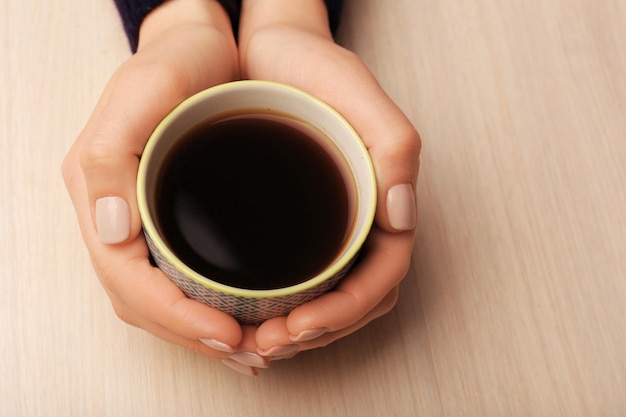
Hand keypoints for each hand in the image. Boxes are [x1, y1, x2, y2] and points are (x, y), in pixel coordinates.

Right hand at [62, 0, 266, 375]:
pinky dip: (211, 307)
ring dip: (203, 333)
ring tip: (251, 350)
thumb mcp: (142, 92)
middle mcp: (119, 215)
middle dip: (193, 335)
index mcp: (101, 193)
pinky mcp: (176, 219)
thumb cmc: (174, 63)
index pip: (126, 278)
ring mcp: (146, 220)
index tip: (225, 333)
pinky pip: (184, 277)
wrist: (201, 46)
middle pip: (144, 301)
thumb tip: (110, 234)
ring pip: (163, 298)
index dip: (174, 316)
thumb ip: (110, 159)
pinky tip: (243, 318)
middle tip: (248, 352)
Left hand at [238, 0, 420, 358]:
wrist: (271, 50)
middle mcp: (358, 220)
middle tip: (268, 345)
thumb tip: (403, 212)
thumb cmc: (314, 67)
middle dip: (319, 333)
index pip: (381, 278)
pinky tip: (250, 312)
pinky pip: (298, 278)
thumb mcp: (358, 94)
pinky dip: (279, 306)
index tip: (299, 325)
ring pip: (326, 298)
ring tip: (257, 341)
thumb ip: (394, 147)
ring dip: (299, 331)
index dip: (346, 312)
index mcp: (382, 201)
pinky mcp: (295, 222)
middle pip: (355, 300)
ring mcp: (328, 225)